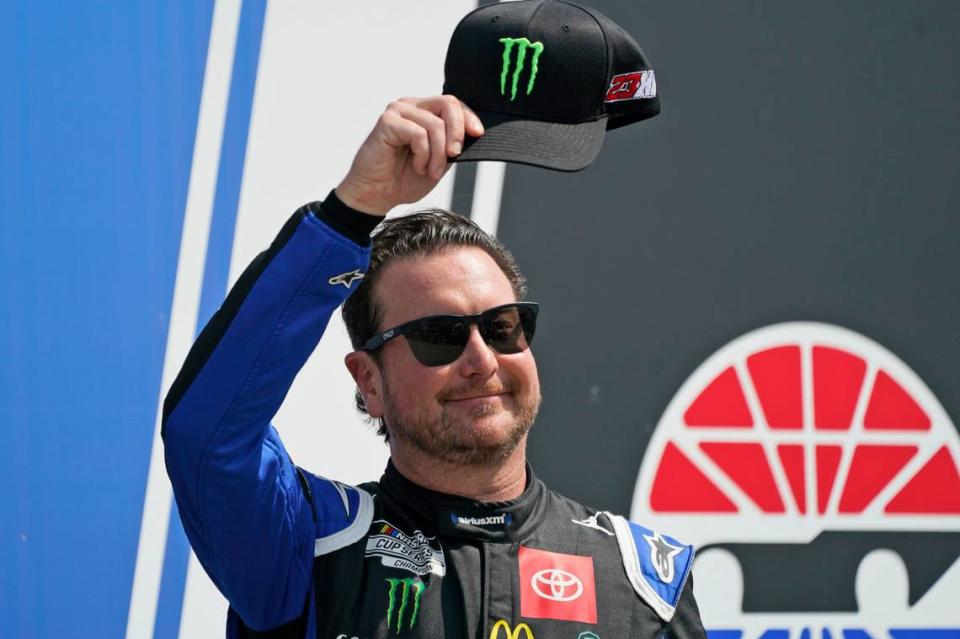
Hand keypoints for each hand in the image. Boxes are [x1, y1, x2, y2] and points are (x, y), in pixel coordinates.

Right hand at [335, 96, 483, 215]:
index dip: (468, 118)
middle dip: (457, 132)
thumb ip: (452, 146)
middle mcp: (411, 107)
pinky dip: (423, 154)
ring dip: (438, 154)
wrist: (377, 195)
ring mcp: (398, 112)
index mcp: (424, 113)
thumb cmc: (403, 179)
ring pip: (435, 124)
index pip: (453, 104)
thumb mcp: (439, 162)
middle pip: (447, 104)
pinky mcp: (387, 122)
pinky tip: (417, 166)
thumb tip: (473, 135)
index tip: (478, 135)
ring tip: (430, 171)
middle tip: (454, 155)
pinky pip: (418, 134)